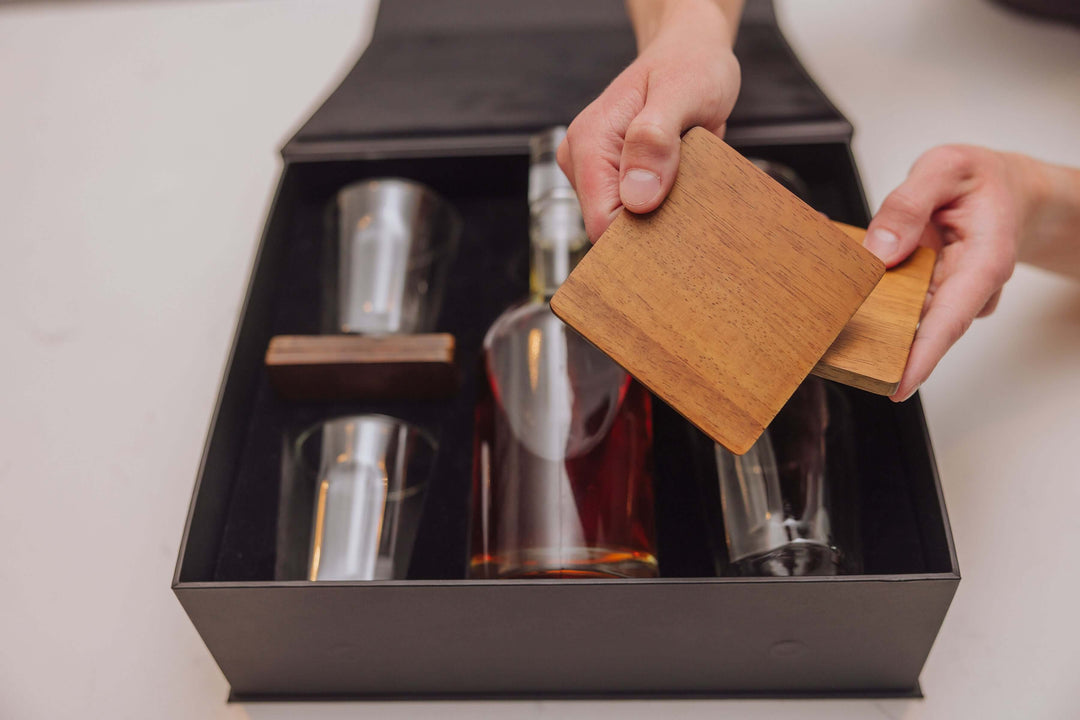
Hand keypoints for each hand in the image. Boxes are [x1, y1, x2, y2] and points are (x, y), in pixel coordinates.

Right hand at [557, 0, 741, 240]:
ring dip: (662, 214)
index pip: (601, 224)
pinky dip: (665, 207)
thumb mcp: (682, 92)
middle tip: (690, 190)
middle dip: (653, 224)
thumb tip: (638, 196)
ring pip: (627, 226)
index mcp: (589, 143)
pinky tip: (681, 181)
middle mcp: (583, 162)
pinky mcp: (616, 181)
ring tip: (685, 176)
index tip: (678, 219)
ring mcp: (597, 174)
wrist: (690, 53)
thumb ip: (656, 138)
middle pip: (613, 231)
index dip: (640, 234)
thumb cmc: (689, 64)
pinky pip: (640, 213)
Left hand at [864, 145, 1047, 401]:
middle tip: (839, 349)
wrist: (1007, 188)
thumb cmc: (980, 179)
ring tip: (836, 304)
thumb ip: (908, 204)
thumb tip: (879, 250)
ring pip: (905, 317)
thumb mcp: (944, 168)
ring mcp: (948, 294)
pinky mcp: (930, 293)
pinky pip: (898, 300)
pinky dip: (874, 294)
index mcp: (983, 262)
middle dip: (883, 343)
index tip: (896, 387)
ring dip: (872, 314)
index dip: (922, 358)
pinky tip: (851, 281)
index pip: (950, 321)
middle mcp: (968, 288)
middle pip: (922, 329)